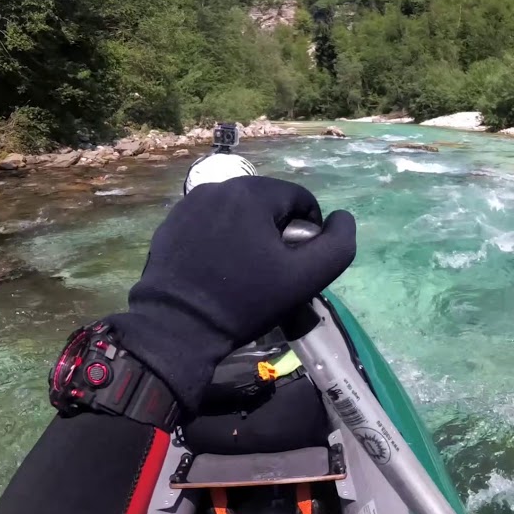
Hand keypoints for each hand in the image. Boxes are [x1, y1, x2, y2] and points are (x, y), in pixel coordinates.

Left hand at [105, 176, 356, 413]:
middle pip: (267, 203)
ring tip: (245, 271)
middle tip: (273, 272)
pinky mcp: (171, 223)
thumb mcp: (306, 278)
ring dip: (249, 234)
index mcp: (253, 192)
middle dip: (277, 232)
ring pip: (238, 212)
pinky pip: (210, 222)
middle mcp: (219, 186)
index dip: (309, 233)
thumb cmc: (246, 301)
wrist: (178, 327)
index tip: (298, 265)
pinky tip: (217, 269)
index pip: (300, 200)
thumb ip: (338, 245)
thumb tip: (341, 218)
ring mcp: (189, 203)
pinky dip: (220, 239)